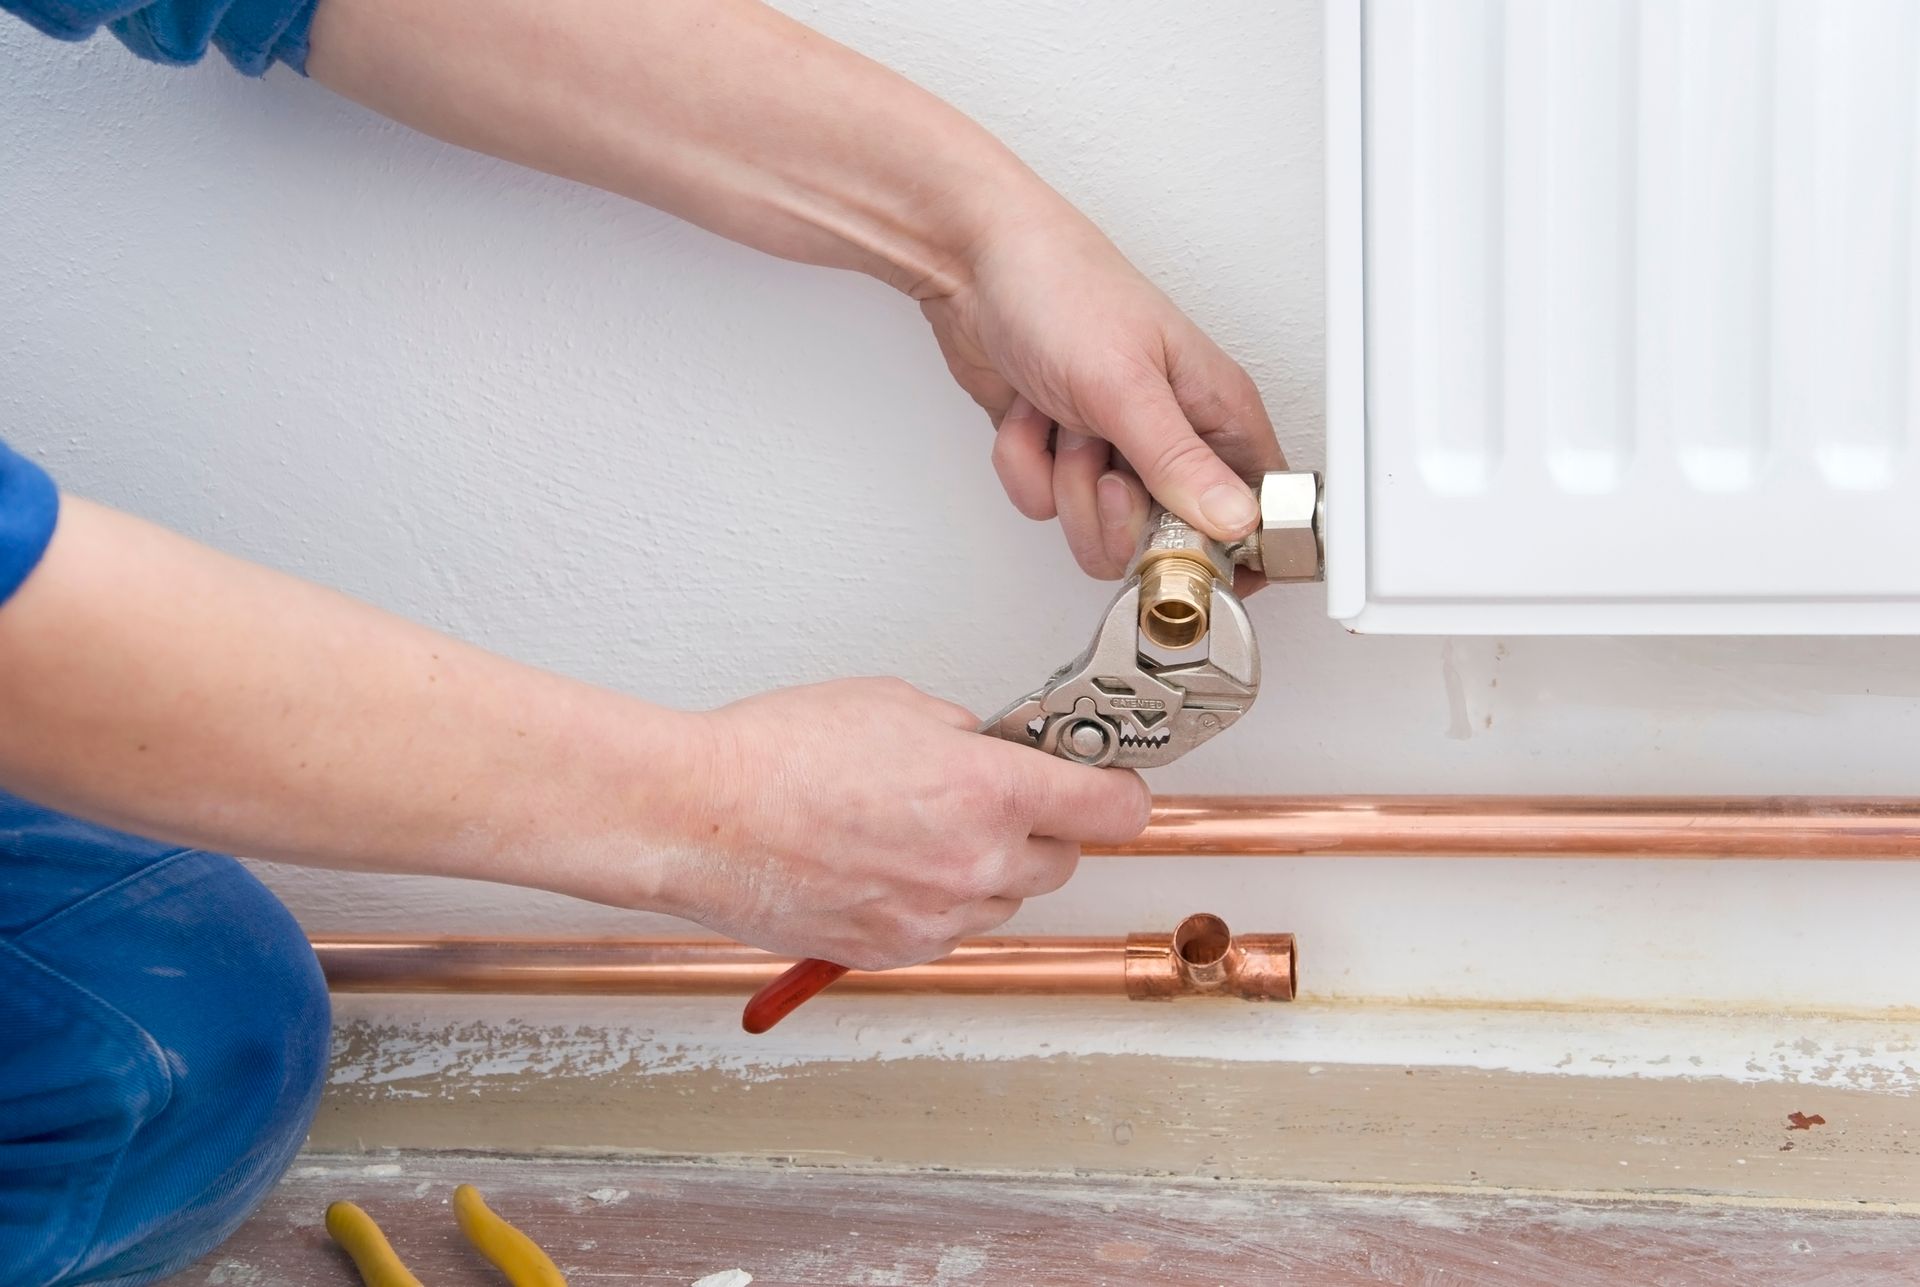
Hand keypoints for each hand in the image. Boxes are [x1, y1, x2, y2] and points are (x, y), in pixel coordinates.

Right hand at [659, 677, 1151, 969]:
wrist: (702, 817)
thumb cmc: (778, 754)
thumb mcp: (895, 704)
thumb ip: (964, 733)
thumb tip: (989, 748)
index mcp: (990, 792)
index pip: (1114, 809)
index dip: (1116, 789)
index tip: (1108, 780)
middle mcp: (976, 863)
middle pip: (1064, 860)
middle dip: (1043, 826)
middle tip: (998, 795)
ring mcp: (938, 917)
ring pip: (1006, 898)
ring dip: (988, 867)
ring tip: (922, 827)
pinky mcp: (897, 951)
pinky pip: (950, 928)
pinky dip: (938, 901)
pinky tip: (891, 861)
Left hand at [921, 205, 1286, 586]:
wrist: (973, 265)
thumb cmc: (1063, 288)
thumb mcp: (1125, 385)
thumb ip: (1177, 462)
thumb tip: (1235, 521)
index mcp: (1216, 411)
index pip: (1254, 508)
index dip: (1223, 541)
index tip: (1177, 539)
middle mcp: (1172, 434)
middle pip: (1165, 539)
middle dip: (1114, 512)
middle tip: (1101, 462)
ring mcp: (1114, 448)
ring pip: (1098, 530)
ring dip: (1063, 483)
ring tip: (1063, 421)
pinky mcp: (1062, 454)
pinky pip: (1045, 503)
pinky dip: (1024, 464)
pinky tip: (1030, 415)